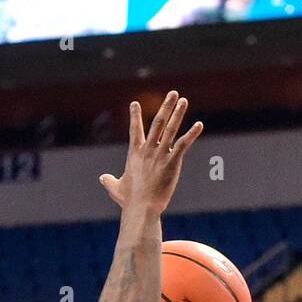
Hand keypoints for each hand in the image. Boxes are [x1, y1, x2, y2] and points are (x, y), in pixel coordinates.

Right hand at [99, 91, 202, 214]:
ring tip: (183, 100)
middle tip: (173, 93)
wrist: (141, 207)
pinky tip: (199, 125)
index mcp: (135, 154)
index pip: (135, 130)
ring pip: (170, 129)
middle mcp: (147, 150)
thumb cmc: (129, 200)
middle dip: (165, 106)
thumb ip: (109, 181)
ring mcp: (160, 155)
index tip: (135, 103)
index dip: (135, 116)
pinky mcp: (171, 162)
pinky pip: (183, 144)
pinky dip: (191, 134)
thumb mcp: (116, 188)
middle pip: (157, 123)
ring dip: (178, 113)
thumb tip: (102, 178)